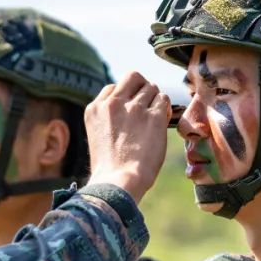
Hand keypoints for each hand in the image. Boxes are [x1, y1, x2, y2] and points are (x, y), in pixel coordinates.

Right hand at [84, 71, 171, 202]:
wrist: (119, 182)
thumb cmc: (110, 168)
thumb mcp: (98, 136)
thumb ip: (109, 118)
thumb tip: (128, 107)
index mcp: (95, 109)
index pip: (113, 87)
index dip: (125, 97)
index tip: (129, 111)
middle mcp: (113, 104)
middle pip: (133, 77)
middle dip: (141, 88)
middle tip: (146, 106)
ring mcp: (134, 109)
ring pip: (151, 87)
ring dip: (155, 100)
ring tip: (153, 119)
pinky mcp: (154, 117)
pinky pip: (164, 99)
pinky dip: (165, 109)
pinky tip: (161, 122)